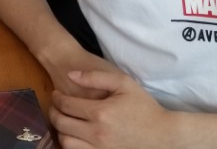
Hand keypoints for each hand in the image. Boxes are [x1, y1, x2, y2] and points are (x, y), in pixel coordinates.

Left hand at [50, 69, 175, 148]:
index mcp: (101, 112)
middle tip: (55, 106)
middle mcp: (97, 133)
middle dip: (53, 112)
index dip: (56, 98)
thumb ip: (95, 76)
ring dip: (60, 131)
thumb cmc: (144, 107)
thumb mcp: (123, 83)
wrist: (163, 135)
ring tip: (64, 121)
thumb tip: (70, 74)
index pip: (65, 105)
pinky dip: (71, 145)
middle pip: (61, 123)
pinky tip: (75, 136)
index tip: (56, 94)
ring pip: (65, 142)